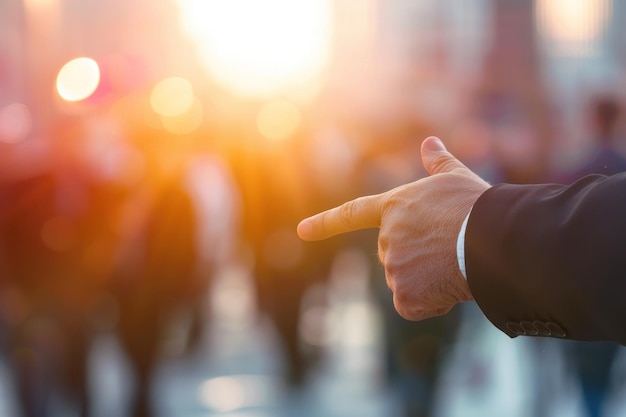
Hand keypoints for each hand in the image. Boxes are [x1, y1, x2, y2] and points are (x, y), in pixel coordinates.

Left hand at [297, 137, 490, 319]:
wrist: (492, 237)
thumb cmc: (475, 206)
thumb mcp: (456, 178)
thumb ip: (438, 163)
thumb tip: (430, 142)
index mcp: (393, 207)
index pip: (351, 214)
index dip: (325, 223)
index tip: (301, 230)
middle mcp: (386, 237)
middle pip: (395, 257)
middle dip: (418, 259)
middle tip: (449, 250)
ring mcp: (392, 266)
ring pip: (406, 282)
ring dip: (428, 280)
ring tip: (454, 264)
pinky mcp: (403, 293)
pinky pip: (413, 305)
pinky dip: (430, 303)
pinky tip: (449, 287)